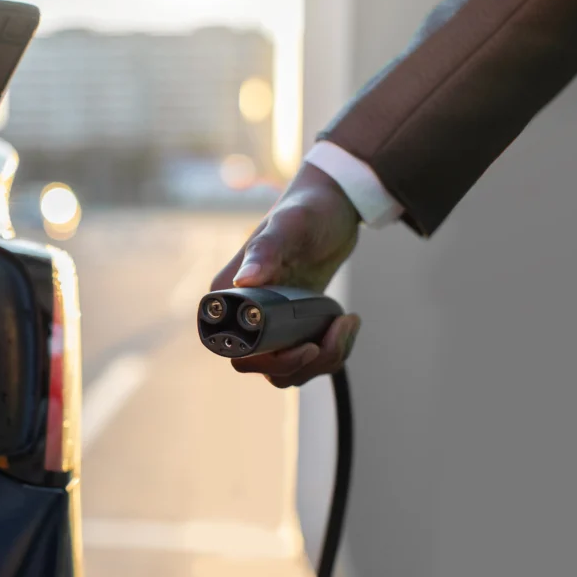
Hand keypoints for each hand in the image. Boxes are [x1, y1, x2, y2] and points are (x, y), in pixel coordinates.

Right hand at [211, 163, 362, 387]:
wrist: (335, 206)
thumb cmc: (309, 208)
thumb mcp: (291, 225)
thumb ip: (266, 249)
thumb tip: (243, 279)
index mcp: (229, 292)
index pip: (232, 347)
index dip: (267, 359)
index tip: (305, 346)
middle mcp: (242, 313)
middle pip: (260, 365)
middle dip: (301, 363)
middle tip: (332, 335)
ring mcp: (267, 322)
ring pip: (285, 370)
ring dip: (323, 360)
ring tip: (346, 323)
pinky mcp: (291, 326)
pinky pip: (305, 360)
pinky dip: (332, 351)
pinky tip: (347, 322)